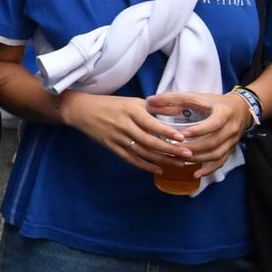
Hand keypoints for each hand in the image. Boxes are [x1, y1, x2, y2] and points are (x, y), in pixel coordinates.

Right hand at [60, 92, 189, 174]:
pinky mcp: (111, 146)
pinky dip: (145, 165)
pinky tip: (158, 169)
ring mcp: (117, 137)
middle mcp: (124, 124)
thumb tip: (182, 109)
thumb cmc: (112, 104)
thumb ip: (158, 107)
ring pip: (142, 152)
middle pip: (149, 141)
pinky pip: (130, 158)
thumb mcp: (134, 101)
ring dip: (162, 159)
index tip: (183, 138)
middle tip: (188, 155)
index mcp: (131, 111)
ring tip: (179, 163)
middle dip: (170, 149)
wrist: (82, 110)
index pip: (151, 123)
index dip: (167, 132)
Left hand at [151, 91, 253, 177]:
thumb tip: (149, 101)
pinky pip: (221, 161)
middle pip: (213, 142)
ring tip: (179, 159)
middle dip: (193, 148)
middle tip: (174, 150)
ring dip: (198, 158)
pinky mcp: (230, 148)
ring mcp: (232, 140)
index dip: (198, 130)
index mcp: (223, 113)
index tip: (181, 135)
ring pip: (216, 154)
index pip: (213, 124)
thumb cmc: (213, 102)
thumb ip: (173, 98)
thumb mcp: (195, 96)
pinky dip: (209, 169)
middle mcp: (231, 128)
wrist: (240, 109)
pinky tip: (196, 174)